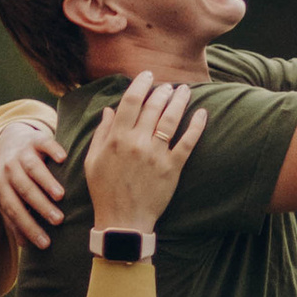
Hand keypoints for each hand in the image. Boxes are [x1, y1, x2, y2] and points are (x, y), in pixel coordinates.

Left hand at [0, 110, 65, 249]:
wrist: (10, 142)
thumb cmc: (14, 178)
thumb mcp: (9, 196)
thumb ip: (15, 218)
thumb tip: (25, 245)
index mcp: (1, 187)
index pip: (14, 210)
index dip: (28, 227)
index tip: (45, 243)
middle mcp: (8, 169)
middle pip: (24, 190)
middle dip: (40, 206)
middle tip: (57, 221)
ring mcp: (22, 152)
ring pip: (32, 168)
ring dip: (46, 182)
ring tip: (60, 196)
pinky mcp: (35, 139)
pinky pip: (44, 143)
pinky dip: (53, 150)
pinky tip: (63, 159)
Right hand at [79, 73, 206, 232]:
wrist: (123, 221)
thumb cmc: (105, 190)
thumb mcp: (93, 160)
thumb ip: (102, 132)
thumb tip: (109, 109)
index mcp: (116, 138)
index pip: (131, 101)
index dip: (140, 84)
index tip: (147, 75)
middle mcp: (137, 143)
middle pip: (154, 107)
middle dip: (162, 91)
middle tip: (168, 85)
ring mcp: (156, 155)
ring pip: (171, 119)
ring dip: (180, 101)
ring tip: (185, 90)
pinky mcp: (172, 168)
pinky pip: (187, 142)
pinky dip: (197, 126)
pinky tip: (202, 113)